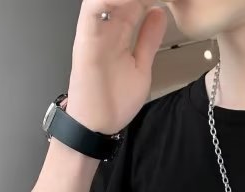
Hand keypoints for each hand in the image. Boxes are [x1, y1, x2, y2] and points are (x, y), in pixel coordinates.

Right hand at [67, 1, 167, 133]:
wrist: (98, 125)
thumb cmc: (114, 101)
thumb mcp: (141, 66)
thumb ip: (148, 40)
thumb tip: (159, 13)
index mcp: (119, 34)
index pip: (134, 3)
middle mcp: (106, 29)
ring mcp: (95, 33)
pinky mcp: (85, 40)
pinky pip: (92, 12)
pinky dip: (108, 1)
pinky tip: (126, 0)